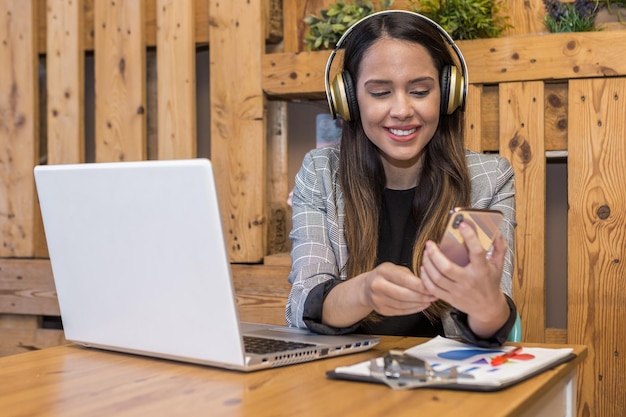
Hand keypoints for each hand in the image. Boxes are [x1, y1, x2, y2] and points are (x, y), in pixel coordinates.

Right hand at [361, 262, 436, 316]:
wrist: (366, 287)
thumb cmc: (385, 276)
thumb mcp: (395, 269)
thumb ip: (409, 276)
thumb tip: (427, 284)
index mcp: (383, 271)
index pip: (404, 279)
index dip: (420, 285)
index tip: (432, 287)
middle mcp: (377, 285)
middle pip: (404, 294)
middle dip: (422, 296)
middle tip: (434, 295)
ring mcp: (378, 299)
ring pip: (403, 305)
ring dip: (419, 304)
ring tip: (429, 301)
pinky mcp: (381, 310)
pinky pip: (401, 311)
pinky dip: (413, 309)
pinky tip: (421, 306)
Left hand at [419, 221, 508, 335]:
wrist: (488, 308)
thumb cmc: (490, 284)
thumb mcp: (498, 265)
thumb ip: (499, 248)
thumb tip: (497, 233)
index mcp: (482, 270)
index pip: (476, 251)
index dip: (469, 236)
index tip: (462, 224)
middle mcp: (468, 281)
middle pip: (447, 267)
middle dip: (435, 253)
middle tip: (430, 243)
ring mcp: (457, 290)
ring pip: (437, 277)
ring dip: (428, 263)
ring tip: (426, 253)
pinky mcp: (449, 297)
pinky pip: (433, 288)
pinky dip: (426, 278)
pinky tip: (424, 268)